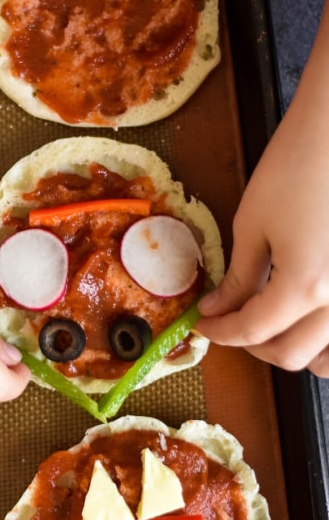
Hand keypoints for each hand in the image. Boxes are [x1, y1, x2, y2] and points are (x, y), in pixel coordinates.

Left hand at [197, 41, 328, 376]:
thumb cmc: (298, 165)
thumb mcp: (254, 223)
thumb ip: (239, 276)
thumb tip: (218, 308)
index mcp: (305, 287)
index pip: (253, 332)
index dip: (221, 331)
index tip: (203, 323)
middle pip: (291, 355)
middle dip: (252, 345)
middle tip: (230, 320)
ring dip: (299, 350)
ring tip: (274, 325)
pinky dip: (326, 338)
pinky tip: (308, 317)